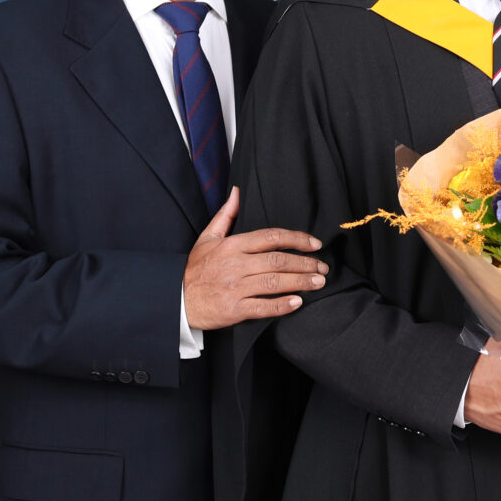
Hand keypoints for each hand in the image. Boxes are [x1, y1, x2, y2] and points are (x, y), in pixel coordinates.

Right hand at [182, 188, 326, 329]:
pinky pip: (262, 307)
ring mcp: (236, 287)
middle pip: (278, 260)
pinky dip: (281, 305)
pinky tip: (297, 302)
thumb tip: (237, 192)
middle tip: (323, 268)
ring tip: (318, 282)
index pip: (271, 237)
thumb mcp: (207, 237)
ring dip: (300, 282)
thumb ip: (225, 215)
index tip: (315, 244)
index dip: (297, 239)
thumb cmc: (195, 268)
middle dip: (305, 263)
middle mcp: (236, 265)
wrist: (176, 299)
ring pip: (275, 283)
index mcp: (233, 245)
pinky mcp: (234, 309)